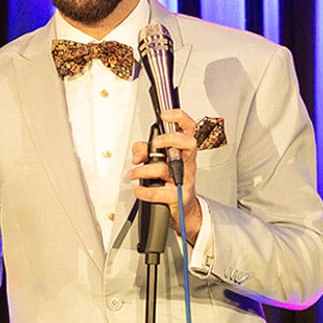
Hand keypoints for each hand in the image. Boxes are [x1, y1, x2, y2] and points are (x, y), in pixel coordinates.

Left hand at [128, 109, 202, 243]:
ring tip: (133, 173)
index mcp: (183, 150)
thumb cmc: (171, 180)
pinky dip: (144, 191)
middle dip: (170, 139)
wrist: (183, 207)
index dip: (179, 118)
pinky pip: (159, 192)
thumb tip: (137, 152)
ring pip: (165, 168)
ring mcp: (185, 179)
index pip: (188, 128)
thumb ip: (145, 151)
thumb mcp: (159, 161)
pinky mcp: (179, 196)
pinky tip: (138, 189)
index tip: (165, 115)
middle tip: (155, 144)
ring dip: (142, 170)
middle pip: (188, 143)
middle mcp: (187, 162)